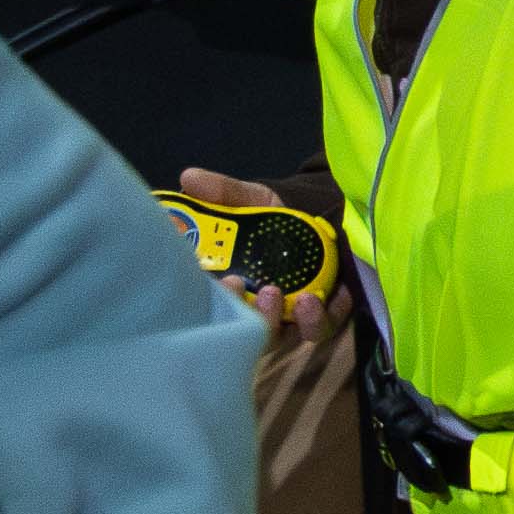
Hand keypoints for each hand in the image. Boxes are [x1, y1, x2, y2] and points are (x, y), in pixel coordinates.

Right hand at [175, 169, 320, 330]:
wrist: (323, 215)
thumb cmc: (275, 217)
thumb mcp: (252, 200)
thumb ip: (224, 193)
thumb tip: (189, 177)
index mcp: (234, 286)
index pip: (219, 306)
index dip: (221, 301)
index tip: (228, 281)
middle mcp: (258, 308)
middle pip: (251, 332)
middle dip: (256, 317)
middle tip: (262, 291)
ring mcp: (290, 317)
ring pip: (287, 336)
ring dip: (290, 321)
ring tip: (298, 298)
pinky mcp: (325, 315)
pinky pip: (324, 326)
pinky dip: (324, 316)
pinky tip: (325, 297)